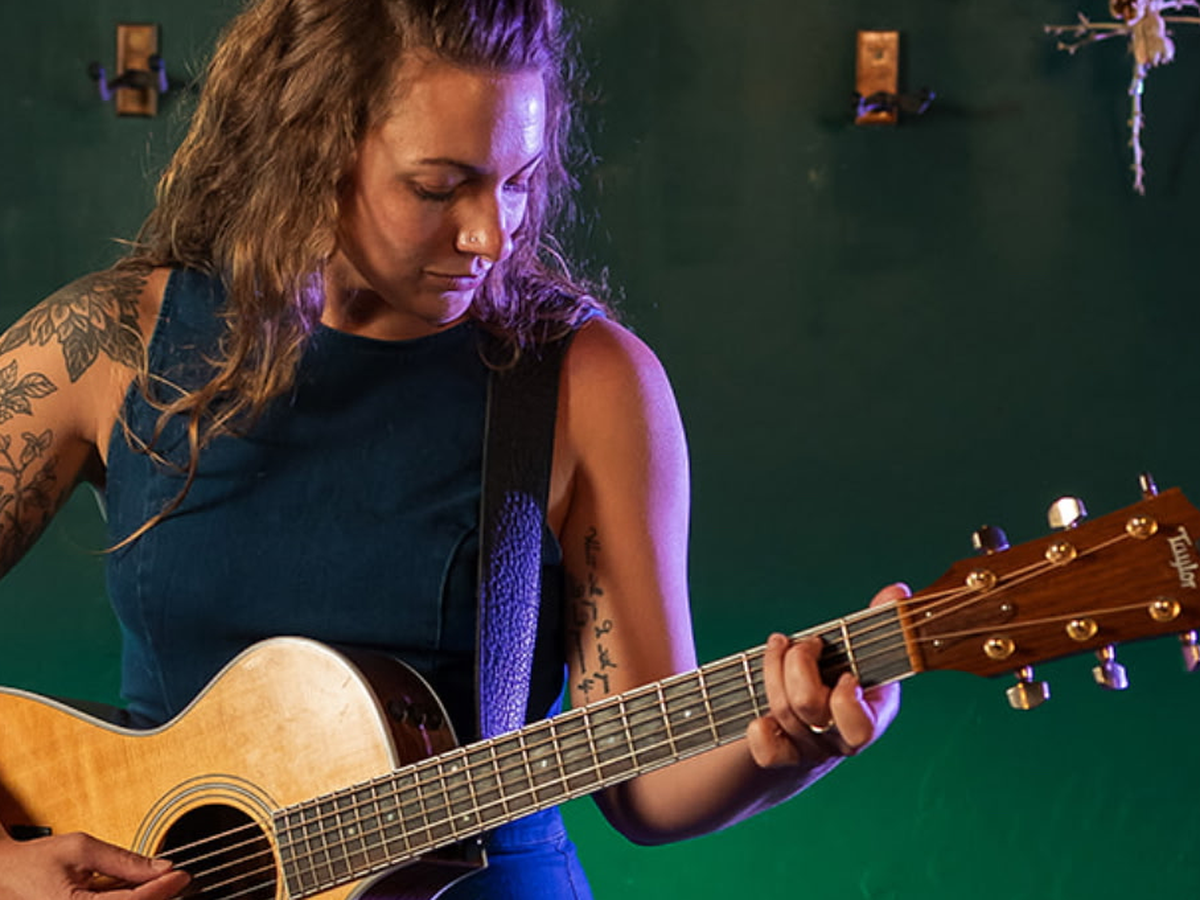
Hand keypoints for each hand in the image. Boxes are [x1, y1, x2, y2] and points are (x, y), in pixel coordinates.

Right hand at [0, 830, 189, 899]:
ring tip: (159, 882)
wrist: (4, 874)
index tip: (182, 874)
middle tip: (176, 879)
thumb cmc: (35, 860)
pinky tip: (137, 890)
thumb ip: (123, 859)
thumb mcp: (81, 848)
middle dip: (157, 897)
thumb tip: (161, 866)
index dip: (162, 889)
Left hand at [746, 582, 907, 767]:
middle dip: (797, 664)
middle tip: (804, 643)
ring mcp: (812, 749)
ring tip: (779, 644)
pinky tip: (763, 708)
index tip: (844, 673)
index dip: (845, 701)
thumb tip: (896, 591)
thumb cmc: (847, 674)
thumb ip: (880, 622)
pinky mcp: (784, 755)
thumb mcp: (865, 651)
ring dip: (774, 669)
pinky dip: (760, 730)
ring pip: (784, 712)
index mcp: (873, 716)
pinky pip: (767, 753)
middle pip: (809, 708)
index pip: (861, 728)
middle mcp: (842, 738)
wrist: (824, 719)